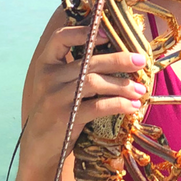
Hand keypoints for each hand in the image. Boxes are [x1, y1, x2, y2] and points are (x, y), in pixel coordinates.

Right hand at [22, 24, 148, 167]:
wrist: (40, 147)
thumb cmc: (58, 110)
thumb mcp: (59, 86)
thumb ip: (78, 69)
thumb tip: (120, 54)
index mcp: (46, 64)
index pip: (60, 38)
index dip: (83, 32)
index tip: (107, 35)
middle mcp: (48, 77)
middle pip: (88, 61)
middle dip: (118, 60)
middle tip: (140, 61)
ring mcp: (55, 97)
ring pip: (95, 82)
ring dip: (122, 85)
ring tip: (140, 90)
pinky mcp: (66, 117)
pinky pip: (98, 106)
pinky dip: (119, 104)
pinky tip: (132, 106)